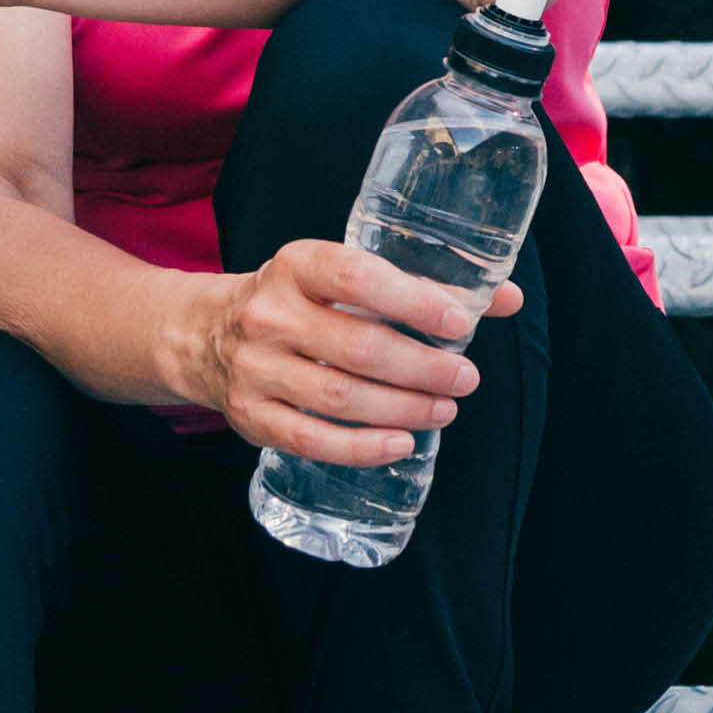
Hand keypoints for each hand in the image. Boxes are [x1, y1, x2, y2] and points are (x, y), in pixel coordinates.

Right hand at [184, 240, 523, 464]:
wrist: (206, 334)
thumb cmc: (299, 301)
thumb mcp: (344, 275)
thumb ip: (422, 285)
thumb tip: (506, 298)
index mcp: (296, 264)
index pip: (358, 276)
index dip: (415, 301)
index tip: (462, 323)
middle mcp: (269, 313)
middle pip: (359, 347)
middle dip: (423, 368)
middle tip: (465, 378)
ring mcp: (255, 368)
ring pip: (339, 397)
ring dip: (403, 408)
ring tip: (444, 409)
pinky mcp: (250, 416)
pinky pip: (311, 439)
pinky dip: (361, 448)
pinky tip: (401, 444)